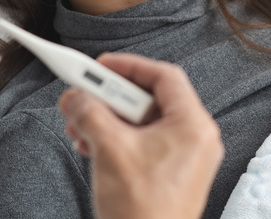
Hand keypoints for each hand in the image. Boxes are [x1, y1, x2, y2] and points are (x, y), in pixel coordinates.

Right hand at [58, 53, 223, 218]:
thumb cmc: (142, 213)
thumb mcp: (109, 150)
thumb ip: (89, 113)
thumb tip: (76, 96)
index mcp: (193, 126)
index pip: (164, 76)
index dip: (130, 66)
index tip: (102, 66)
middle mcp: (195, 139)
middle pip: (151, 98)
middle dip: (111, 98)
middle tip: (84, 98)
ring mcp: (186, 159)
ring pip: (143, 122)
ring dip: (109, 120)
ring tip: (81, 128)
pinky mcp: (172, 174)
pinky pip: (144, 143)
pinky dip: (117, 140)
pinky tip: (91, 146)